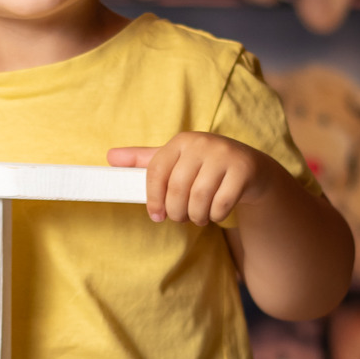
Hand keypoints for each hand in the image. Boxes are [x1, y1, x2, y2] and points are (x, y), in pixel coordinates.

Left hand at [107, 133, 274, 224]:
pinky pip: (222, 203)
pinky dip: (215, 216)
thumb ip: (145, 161)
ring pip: (199, 198)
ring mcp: (225, 155)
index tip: (156, 216)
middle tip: (180, 218)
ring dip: (196, 217)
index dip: (153, 199)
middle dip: (176, 212)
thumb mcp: (176, 161)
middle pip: (177, 188)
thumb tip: (110, 157)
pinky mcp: (244, 170)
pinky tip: (215, 213)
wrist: (249, 169)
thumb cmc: (204, 167)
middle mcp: (203, 143)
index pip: (157, 172)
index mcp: (182, 141)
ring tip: (198, 217)